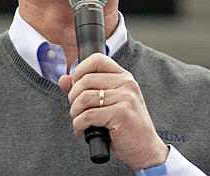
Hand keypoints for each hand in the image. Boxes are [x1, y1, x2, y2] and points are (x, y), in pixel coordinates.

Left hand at [58, 53, 167, 169]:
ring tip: (79, 122)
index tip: (75, 86)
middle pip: (85, 80)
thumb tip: (63, 79)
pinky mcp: (121, 114)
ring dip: (75, 113)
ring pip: (84, 98)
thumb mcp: (106, 103)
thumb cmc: (125, 127)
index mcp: (124, 77)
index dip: (80, 70)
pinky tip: (83, 131)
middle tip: (76, 111)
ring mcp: (125, 98)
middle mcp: (126, 84)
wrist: (146, 149)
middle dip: (73, 98)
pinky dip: (79, 125)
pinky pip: (88, 115)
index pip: (97, 59)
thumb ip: (85, 89)